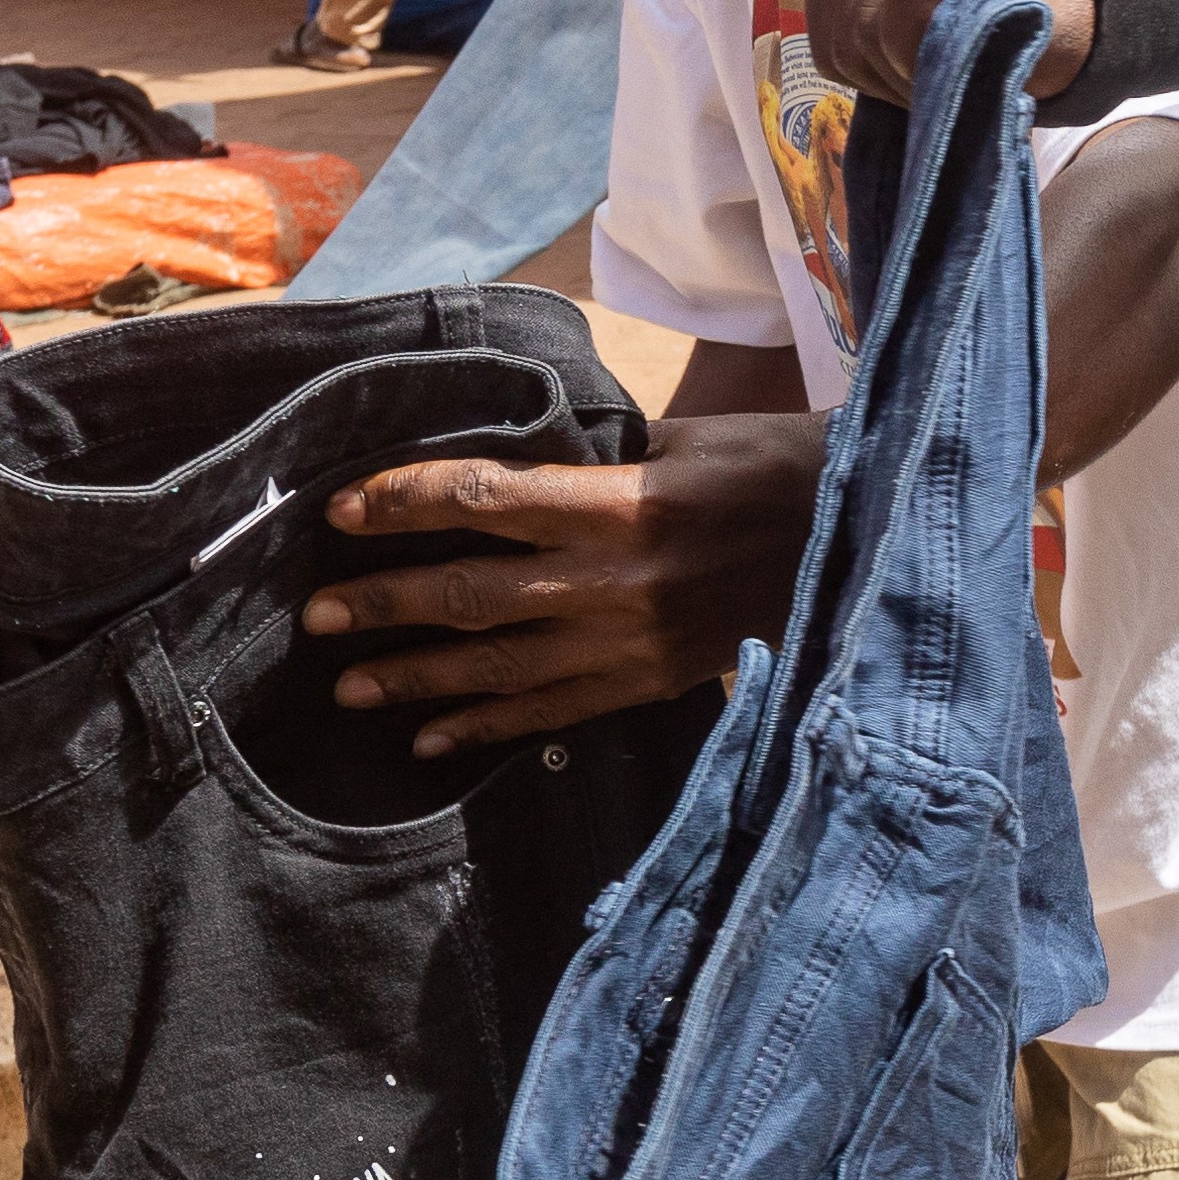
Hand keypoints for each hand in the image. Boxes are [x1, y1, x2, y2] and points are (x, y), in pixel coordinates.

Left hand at [300, 411, 823, 749]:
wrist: (862, 541)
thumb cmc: (770, 467)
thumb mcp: (682, 439)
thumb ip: (595, 460)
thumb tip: (516, 463)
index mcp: (621, 505)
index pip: (485, 500)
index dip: (405, 504)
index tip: (343, 510)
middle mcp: (614, 582)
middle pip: (472, 594)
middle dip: (385, 605)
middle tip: (316, 614)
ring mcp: (630, 643)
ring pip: (500, 666)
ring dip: (416, 677)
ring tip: (348, 686)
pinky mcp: (650, 683)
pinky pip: (551, 713)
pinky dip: (487, 727)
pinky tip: (430, 741)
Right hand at [799, 0, 1091, 107]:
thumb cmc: (1064, 3)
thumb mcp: (1069, 34)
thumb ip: (1018, 40)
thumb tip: (943, 51)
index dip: (915, 37)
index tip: (941, 82)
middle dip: (898, 65)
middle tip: (943, 87)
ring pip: (841, 8)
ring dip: (873, 65)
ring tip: (926, 68)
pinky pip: (820, 7)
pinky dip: (849, 50)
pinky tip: (894, 52)